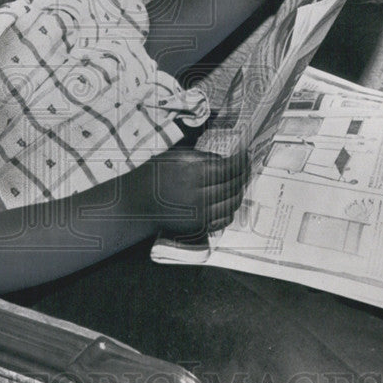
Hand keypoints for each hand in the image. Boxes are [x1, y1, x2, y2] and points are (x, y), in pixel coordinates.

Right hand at [130, 147, 249, 236]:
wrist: (137, 203)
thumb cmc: (155, 175)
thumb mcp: (176, 156)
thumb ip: (203, 157)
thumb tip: (226, 160)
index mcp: (193, 173)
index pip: (230, 168)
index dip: (242, 161)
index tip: (245, 156)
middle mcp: (199, 195)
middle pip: (234, 185)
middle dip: (244, 174)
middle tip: (246, 167)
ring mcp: (200, 214)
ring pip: (232, 203)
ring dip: (239, 191)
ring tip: (239, 182)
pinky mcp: (198, 227)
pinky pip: (224, 219)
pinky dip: (230, 209)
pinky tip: (228, 199)